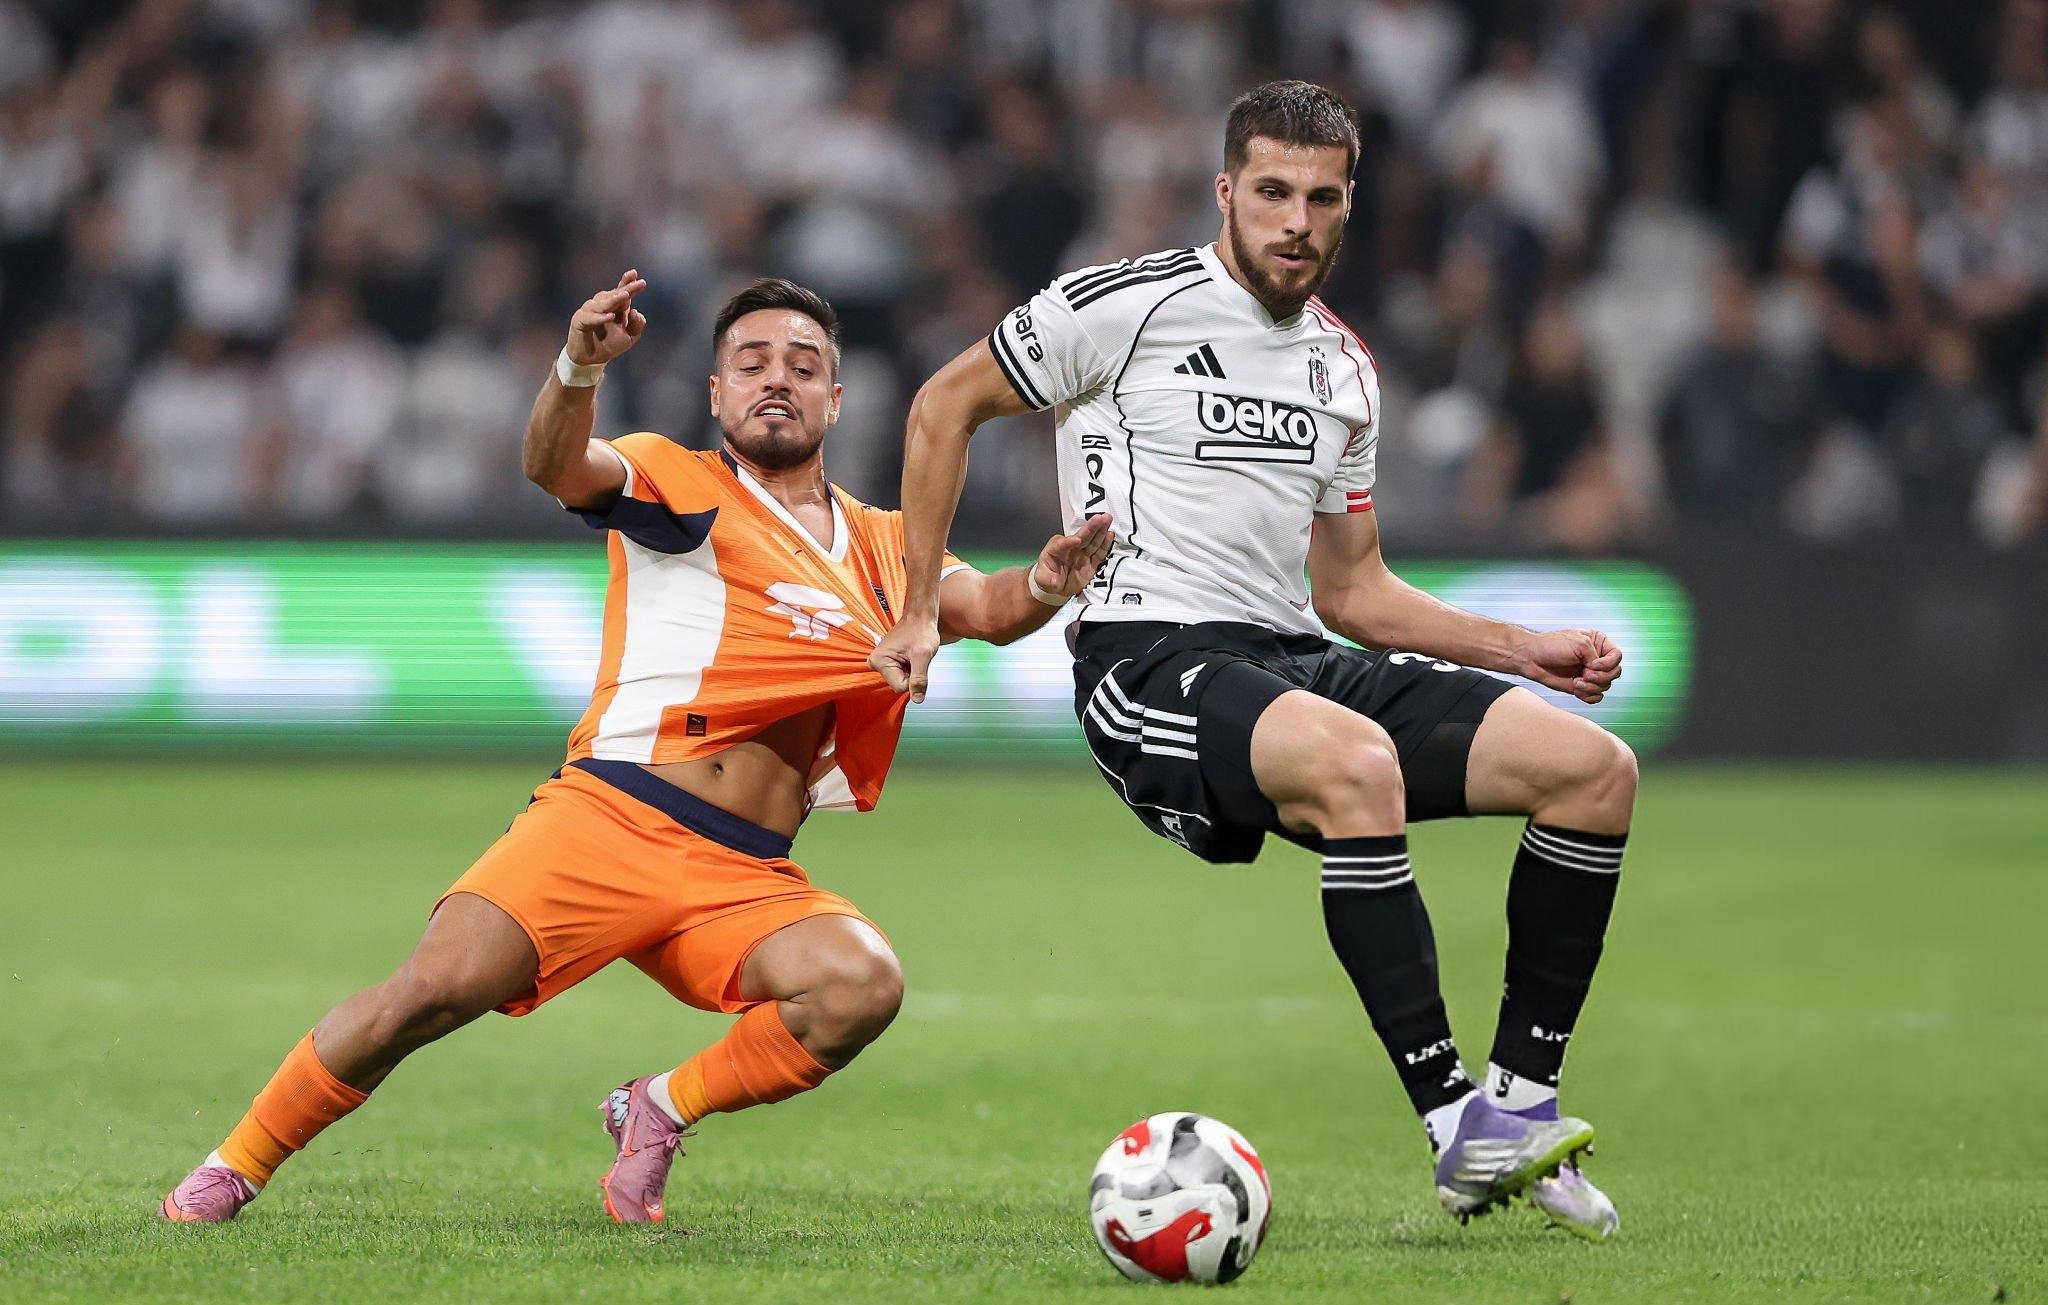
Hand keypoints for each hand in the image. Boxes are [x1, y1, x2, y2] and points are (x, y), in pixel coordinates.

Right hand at [567, 269, 647, 366]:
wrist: (591, 359)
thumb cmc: (610, 344)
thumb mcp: (630, 337)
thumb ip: (637, 325)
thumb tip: (636, 312)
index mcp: (615, 306)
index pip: (622, 292)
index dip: (628, 283)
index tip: (635, 274)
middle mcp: (602, 305)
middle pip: (613, 295)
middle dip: (625, 288)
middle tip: (635, 284)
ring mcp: (590, 311)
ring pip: (601, 303)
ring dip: (613, 299)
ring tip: (626, 296)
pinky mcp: (580, 321)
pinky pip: (590, 317)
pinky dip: (600, 317)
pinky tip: (610, 316)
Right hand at [869, 616, 940, 702]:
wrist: (920, 617)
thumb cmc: (921, 630)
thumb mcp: (923, 655)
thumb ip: (919, 679)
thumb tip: (917, 700)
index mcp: (880, 661)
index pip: (900, 687)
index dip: (914, 679)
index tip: (916, 662)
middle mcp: (876, 663)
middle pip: (899, 685)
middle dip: (911, 674)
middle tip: (915, 657)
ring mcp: (880, 662)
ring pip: (901, 680)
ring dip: (911, 671)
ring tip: (912, 655)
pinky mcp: (886, 662)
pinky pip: (901, 674)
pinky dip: (909, 668)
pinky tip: (910, 656)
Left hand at [1030, 512, 1114, 599]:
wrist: (1057, 587)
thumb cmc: (1048, 578)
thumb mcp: (1042, 579)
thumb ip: (1048, 579)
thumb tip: (1055, 581)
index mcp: (1056, 549)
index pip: (1062, 544)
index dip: (1069, 542)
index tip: (1077, 540)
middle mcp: (1071, 548)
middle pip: (1081, 536)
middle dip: (1090, 527)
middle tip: (1099, 518)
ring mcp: (1082, 554)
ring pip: (1092, 541)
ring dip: (1100, 530)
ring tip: (1107, 519)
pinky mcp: (1091, 562)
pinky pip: (1099, 553)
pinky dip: (1105, 544)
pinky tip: (1110, 534)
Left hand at [1508, 628, 1622, 703]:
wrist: (1531, 658)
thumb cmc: (1550, 646)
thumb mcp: (1579, 643)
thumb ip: (1596, 656)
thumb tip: (1598, 672)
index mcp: (1598, 643)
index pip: (1617, 656)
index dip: (1608, 663)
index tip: (1592, 664)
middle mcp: (1596, 659)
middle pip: (1615, 673)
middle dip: (1601, 676)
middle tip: (1585, 674)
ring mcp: (1589, 673)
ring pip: (1606, 686)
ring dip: (1592, 687)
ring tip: (1577, 682)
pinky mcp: (1581, 686)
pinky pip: (1596, 697)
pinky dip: (1588, 695)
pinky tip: (1576, 688)